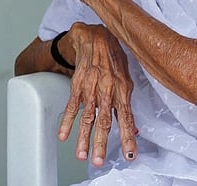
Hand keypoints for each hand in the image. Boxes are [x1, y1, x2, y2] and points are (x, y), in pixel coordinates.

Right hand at [59, 23, 137, 166]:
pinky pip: (71, 105)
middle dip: (101, 143)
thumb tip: (133, 126)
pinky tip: (63, 135)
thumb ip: (126, 101)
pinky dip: (67, 121)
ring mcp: (91, 87)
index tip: (130, 154)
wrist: (95, 36)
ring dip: (83, 138)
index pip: (126, 117)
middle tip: (99, 161)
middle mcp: (106, 89)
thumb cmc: (113, 56)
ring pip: (87, 117)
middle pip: (104, 121)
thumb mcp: (126, 77)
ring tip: (81, 155)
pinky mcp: (77, 84)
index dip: (128, 136)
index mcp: (122, 89)